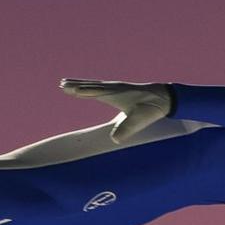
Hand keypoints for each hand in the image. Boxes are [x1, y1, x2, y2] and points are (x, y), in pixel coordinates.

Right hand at [59, 80, 174, 145]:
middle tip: (61, 84)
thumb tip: (115, 140)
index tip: (67, 89)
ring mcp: (115, 87)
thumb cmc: (150, 108)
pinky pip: (98, 87)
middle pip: (90, 86)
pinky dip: (88, 86)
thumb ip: (127, 129)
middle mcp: (113, 88)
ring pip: (93, 85)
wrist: (163, 97)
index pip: (93, 92)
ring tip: (65, 83)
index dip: (80, 91)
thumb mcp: (139, 121)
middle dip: (75, 85)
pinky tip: (85, 87)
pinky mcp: (118, 90)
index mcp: (115, 93)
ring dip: (79, 84)